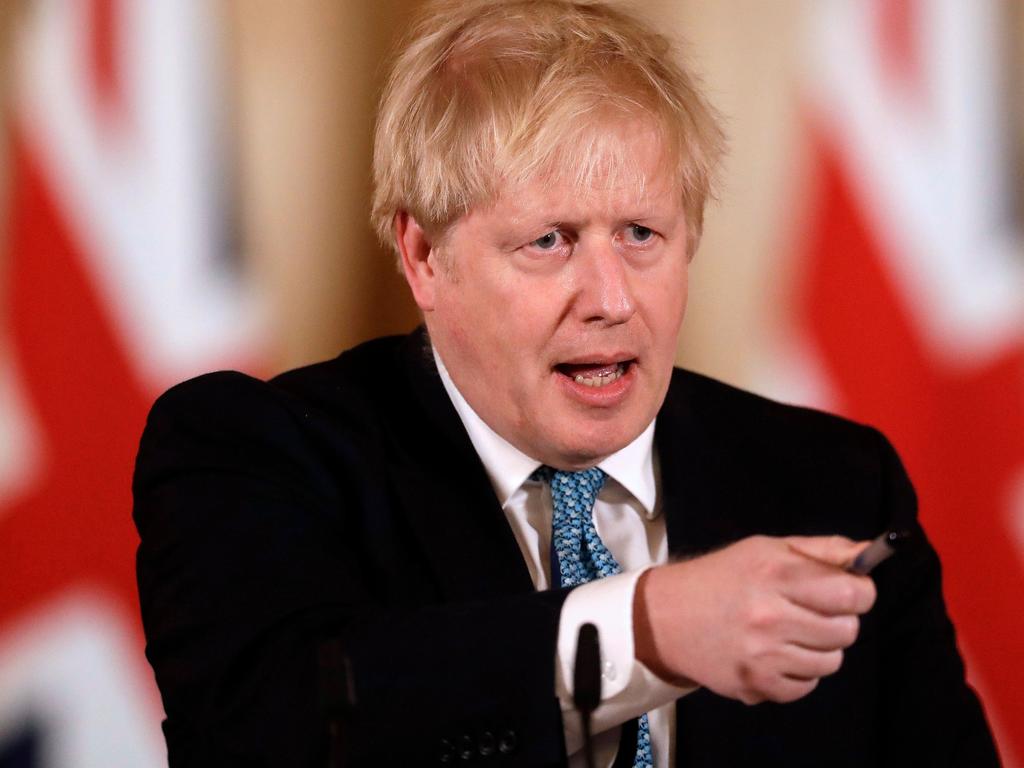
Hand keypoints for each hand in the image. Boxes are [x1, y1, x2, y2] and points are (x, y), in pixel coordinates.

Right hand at [633, 535, 875, 704]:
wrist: (666, 616)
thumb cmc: (721, 577)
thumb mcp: (767, 549)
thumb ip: (822, 551)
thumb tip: (870, 553)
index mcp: (776, 574)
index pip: (853, 594)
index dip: (860, 592)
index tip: (847, 591)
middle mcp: (771, 615)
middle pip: (848, 630)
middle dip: (838, 619)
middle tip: (810, 611)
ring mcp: (763, 655)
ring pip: (831, 661)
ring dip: (819, 647)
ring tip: (791, 633)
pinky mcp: (756, 685)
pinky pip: (807, 686)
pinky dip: (799, 672)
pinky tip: (776, 654)